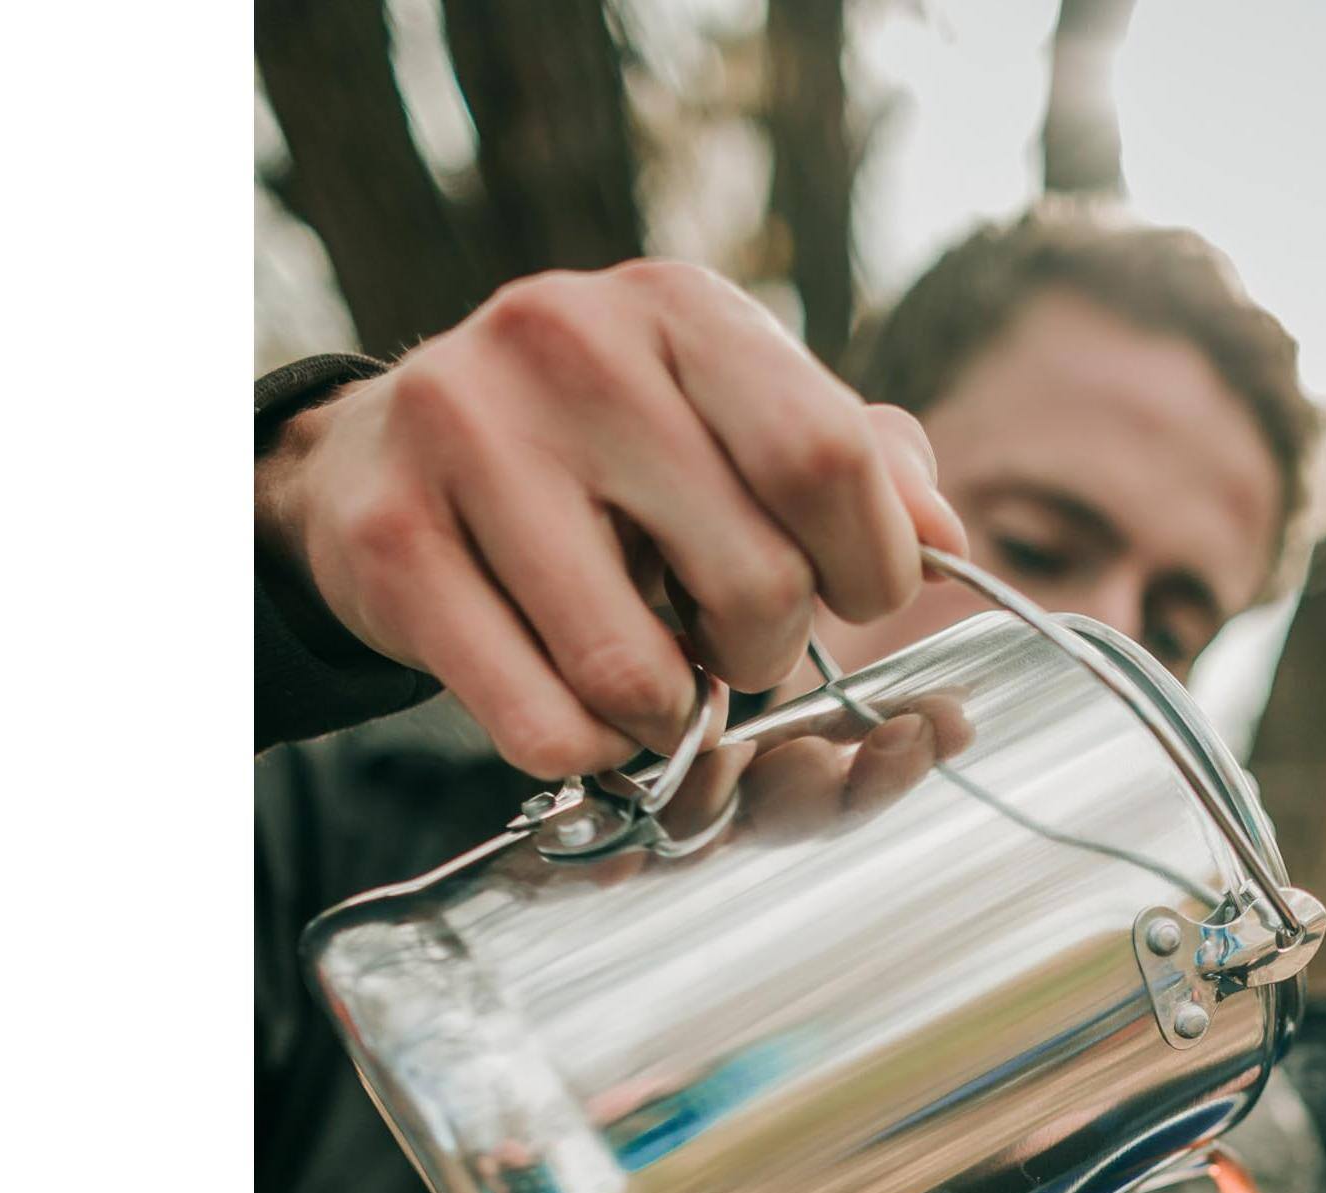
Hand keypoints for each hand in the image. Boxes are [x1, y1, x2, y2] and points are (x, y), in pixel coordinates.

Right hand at [260, 262, 969, 775]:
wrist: (381, 461)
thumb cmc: (599, 459)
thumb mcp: (732, 424)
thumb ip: (856, 468)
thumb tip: (943, 538)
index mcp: (680, 308)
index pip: (830, 459)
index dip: (873, 568)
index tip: (854, 599)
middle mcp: (570, 343)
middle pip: (756, 581)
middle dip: (767, 654)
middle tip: (730, 645)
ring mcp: (468, 435)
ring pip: (638, 675)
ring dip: (671, 717)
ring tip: (650, 677)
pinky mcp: (394, 540)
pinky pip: (544, 725)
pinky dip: (585, 750)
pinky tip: (574, 704)